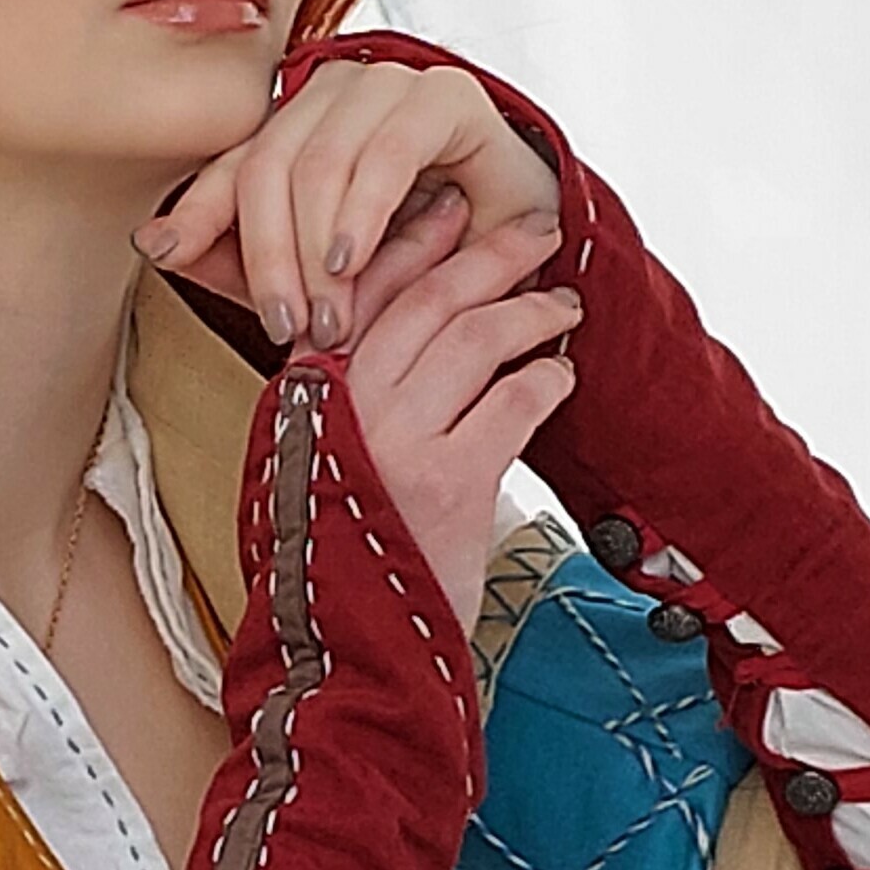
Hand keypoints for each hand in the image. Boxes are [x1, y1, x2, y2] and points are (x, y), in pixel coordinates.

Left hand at [137, 49, 561, 350]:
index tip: (165, 256)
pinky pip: (385, 152)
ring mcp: (390, 87)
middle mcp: (334, 94)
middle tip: (287, 327)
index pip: (233, 164)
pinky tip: (351, 260)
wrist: (519, 258)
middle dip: (268, 256)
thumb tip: (152, 243)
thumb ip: (241, 261)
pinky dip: (362, 213)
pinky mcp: (445, 97)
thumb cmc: (419, 265)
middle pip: (268, 164)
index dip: (196, 209)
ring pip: (319, 160)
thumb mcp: (317, 277)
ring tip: (328, 314)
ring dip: (315, 249)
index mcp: (296, 125)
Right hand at [334, 193, 578, 634]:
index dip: (416, 243)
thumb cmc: (342, 569)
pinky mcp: (450, 483)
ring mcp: (395, 443)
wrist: (348, 657)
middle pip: (427, 300)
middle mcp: (345, 409)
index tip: (456, 212)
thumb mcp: (321, 472)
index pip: (362, 293)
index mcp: (308, 398)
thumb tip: (413, 340)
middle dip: (489, 256)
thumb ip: (350, 407)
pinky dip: (543, 380)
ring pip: (473, 339)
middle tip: (534, 233)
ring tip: (561, 308)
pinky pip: (510, 401)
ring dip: (528, 314)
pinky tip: (559, 376)